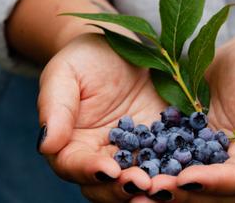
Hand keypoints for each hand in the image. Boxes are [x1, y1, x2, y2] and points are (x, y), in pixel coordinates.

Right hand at [37, 34, 166, 201]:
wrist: (122, 47)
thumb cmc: (85, 58)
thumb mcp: (65, 74)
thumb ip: (55, 108)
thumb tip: (46, 144)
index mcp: (72, 143)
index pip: (74, 166)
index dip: (90, 171)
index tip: (108, 169)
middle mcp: (102, 156)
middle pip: (105, 186)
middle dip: (122, 188)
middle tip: (142, 183)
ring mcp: (134, 153)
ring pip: (137, 182)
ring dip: (151, 187)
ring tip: (165, 185)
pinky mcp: (161, 144)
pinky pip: (168, 162)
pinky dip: (176, 170)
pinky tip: (188, 169)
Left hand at [142, 35, 234, 201]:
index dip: (212, 183)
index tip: (186, 179)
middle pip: (207, 191)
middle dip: (180, 193)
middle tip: (150, 191)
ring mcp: (210, 157)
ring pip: (185, 182)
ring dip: (162, 186)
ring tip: (134, 186)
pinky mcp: (189, 143)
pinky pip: (169, 158)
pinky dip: (152, 165)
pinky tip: (130, 164)